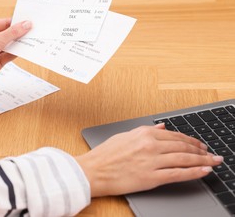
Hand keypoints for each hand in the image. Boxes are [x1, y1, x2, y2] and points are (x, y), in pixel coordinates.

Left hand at [0, 18, 31, 99]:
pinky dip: (17, 53)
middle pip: (9, 34)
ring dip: (20, 44)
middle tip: (35, 31)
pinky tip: (27, 50)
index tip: (30, 22)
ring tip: (34, 40)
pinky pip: (10, 55)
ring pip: (10, 45)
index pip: (5, 23)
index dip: (17, 22)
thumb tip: (26, 24)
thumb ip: (13, 33)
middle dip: (20, 34)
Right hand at [75, 124, 222, 196]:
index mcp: (143, 133)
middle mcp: (150, 145)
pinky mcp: (151, 177)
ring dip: (202, 160)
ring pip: (184, 159)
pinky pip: (178, 174)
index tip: (199, 144)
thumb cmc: (104, 155)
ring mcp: (152, 161)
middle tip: (211, 153)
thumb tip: (162, 127)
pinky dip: (194, 172)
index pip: (174, 136)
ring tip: (213, 161)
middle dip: (200, 150)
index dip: (190, 140)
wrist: (93, 171)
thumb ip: (145, 131)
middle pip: (183, 146)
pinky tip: (204, 171)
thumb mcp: (124, 136)